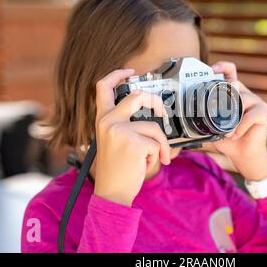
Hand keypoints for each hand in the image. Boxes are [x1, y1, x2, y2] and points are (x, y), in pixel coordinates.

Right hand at [93, 69, 170, 205]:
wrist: (112, 194)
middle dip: (156, 103)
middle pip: (138, 97)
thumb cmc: (118, 169)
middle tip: (163, 114)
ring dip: (160, 144)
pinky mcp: (133, 142)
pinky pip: (156, 143)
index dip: (117, 74)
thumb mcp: (115, 141)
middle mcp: (108, 121)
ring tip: (154, 158)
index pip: (103, 87)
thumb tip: (153, 114)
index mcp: (102, 120)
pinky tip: (146, 164)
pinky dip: (157, 155)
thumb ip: (126, 125)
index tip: (130, 72)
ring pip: (154, 127)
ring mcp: (119, 131)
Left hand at [202, 62, 266, 180]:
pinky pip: (249, 115)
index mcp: (231, 94)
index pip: (229, 71)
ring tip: (226, 132)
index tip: (212, 70)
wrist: (243, 155)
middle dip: (225, 94)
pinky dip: (240, 127)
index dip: (222, 67)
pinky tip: (235, 135)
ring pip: (241, 99)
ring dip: (231, 118)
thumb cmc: (227, 140)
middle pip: (234, 83)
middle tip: (219, 109)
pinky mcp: (263, 112)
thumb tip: (175, 135)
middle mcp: (244, 94)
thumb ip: (196, 128)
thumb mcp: (209, 131)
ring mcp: (255, 102)